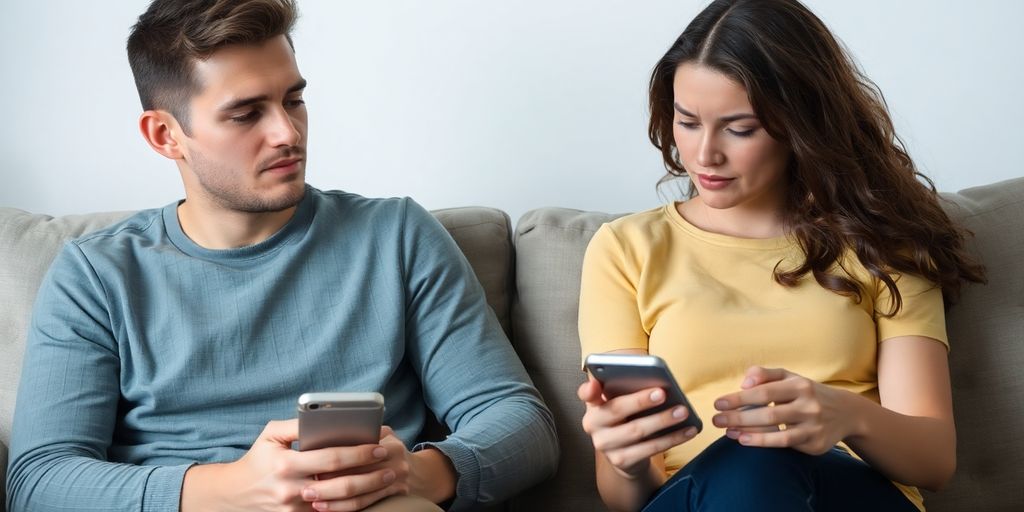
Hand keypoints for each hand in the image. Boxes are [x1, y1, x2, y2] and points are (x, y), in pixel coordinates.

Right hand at [181, 419, 391, 511]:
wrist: (235, 495)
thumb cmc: (258, 458)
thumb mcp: (271, 435)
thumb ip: (296, 424)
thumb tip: (324, 414)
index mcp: (285, 463)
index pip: (331, 457)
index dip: (359, 453)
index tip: (379, 447)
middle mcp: (291, 489)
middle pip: (340, 483)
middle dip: (370, 475)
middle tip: (389, 465)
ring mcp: (294, 509)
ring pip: (338, 503)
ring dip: (366, 492)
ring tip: (385, 480)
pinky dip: (349, 505)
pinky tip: (367, 495)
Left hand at [301, 426, 414, 510]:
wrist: (421, 473)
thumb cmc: (391, 449)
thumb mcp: (384, 434)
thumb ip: (365, 430)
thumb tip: (333, 428)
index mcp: (392, 445)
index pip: (360, 454)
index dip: (335, 460)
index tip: (313, 462)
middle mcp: (398, 465)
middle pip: (358, 476)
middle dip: (329, 481)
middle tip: (306, 484)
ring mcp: (396, 484)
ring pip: (359, 495)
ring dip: (332, 499)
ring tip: (311, 498)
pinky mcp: (393, 498)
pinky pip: (364, 506)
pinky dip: (342, 508)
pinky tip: (325, 507)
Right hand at [578, 376, 698, 478]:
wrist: (624, 455)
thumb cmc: (625, 419)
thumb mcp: (620, 403)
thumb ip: (626, 389)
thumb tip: (655, 383)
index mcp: (593, 405)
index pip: (585, 393)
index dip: (589, 390)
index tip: (595, 384)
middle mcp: (593, 425)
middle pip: (617, 410)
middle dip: (640, 401)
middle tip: (662, 393)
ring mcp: (605, 445)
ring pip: (637, 430)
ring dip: (662, 420)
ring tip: (683, 411)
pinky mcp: (621, 461)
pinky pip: (650, 448)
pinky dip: (672, 438)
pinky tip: (687, 430)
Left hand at [711, 366, 855, 454]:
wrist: (846, 413)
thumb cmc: (807, 393)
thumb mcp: (790, 377)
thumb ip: (764, 374)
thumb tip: (744, 382)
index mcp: (799, 385)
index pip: (764, 391)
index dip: (739, 398)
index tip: (718, 403)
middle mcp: (808, 405)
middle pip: (768, 413)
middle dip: (738, 417)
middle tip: (716, 420)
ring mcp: (813, 426)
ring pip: (777, 431)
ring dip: (748, 432)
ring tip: (728, 432)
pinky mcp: (815, 443)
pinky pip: (785, 444)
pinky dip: (763, 442)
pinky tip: (745, 441)